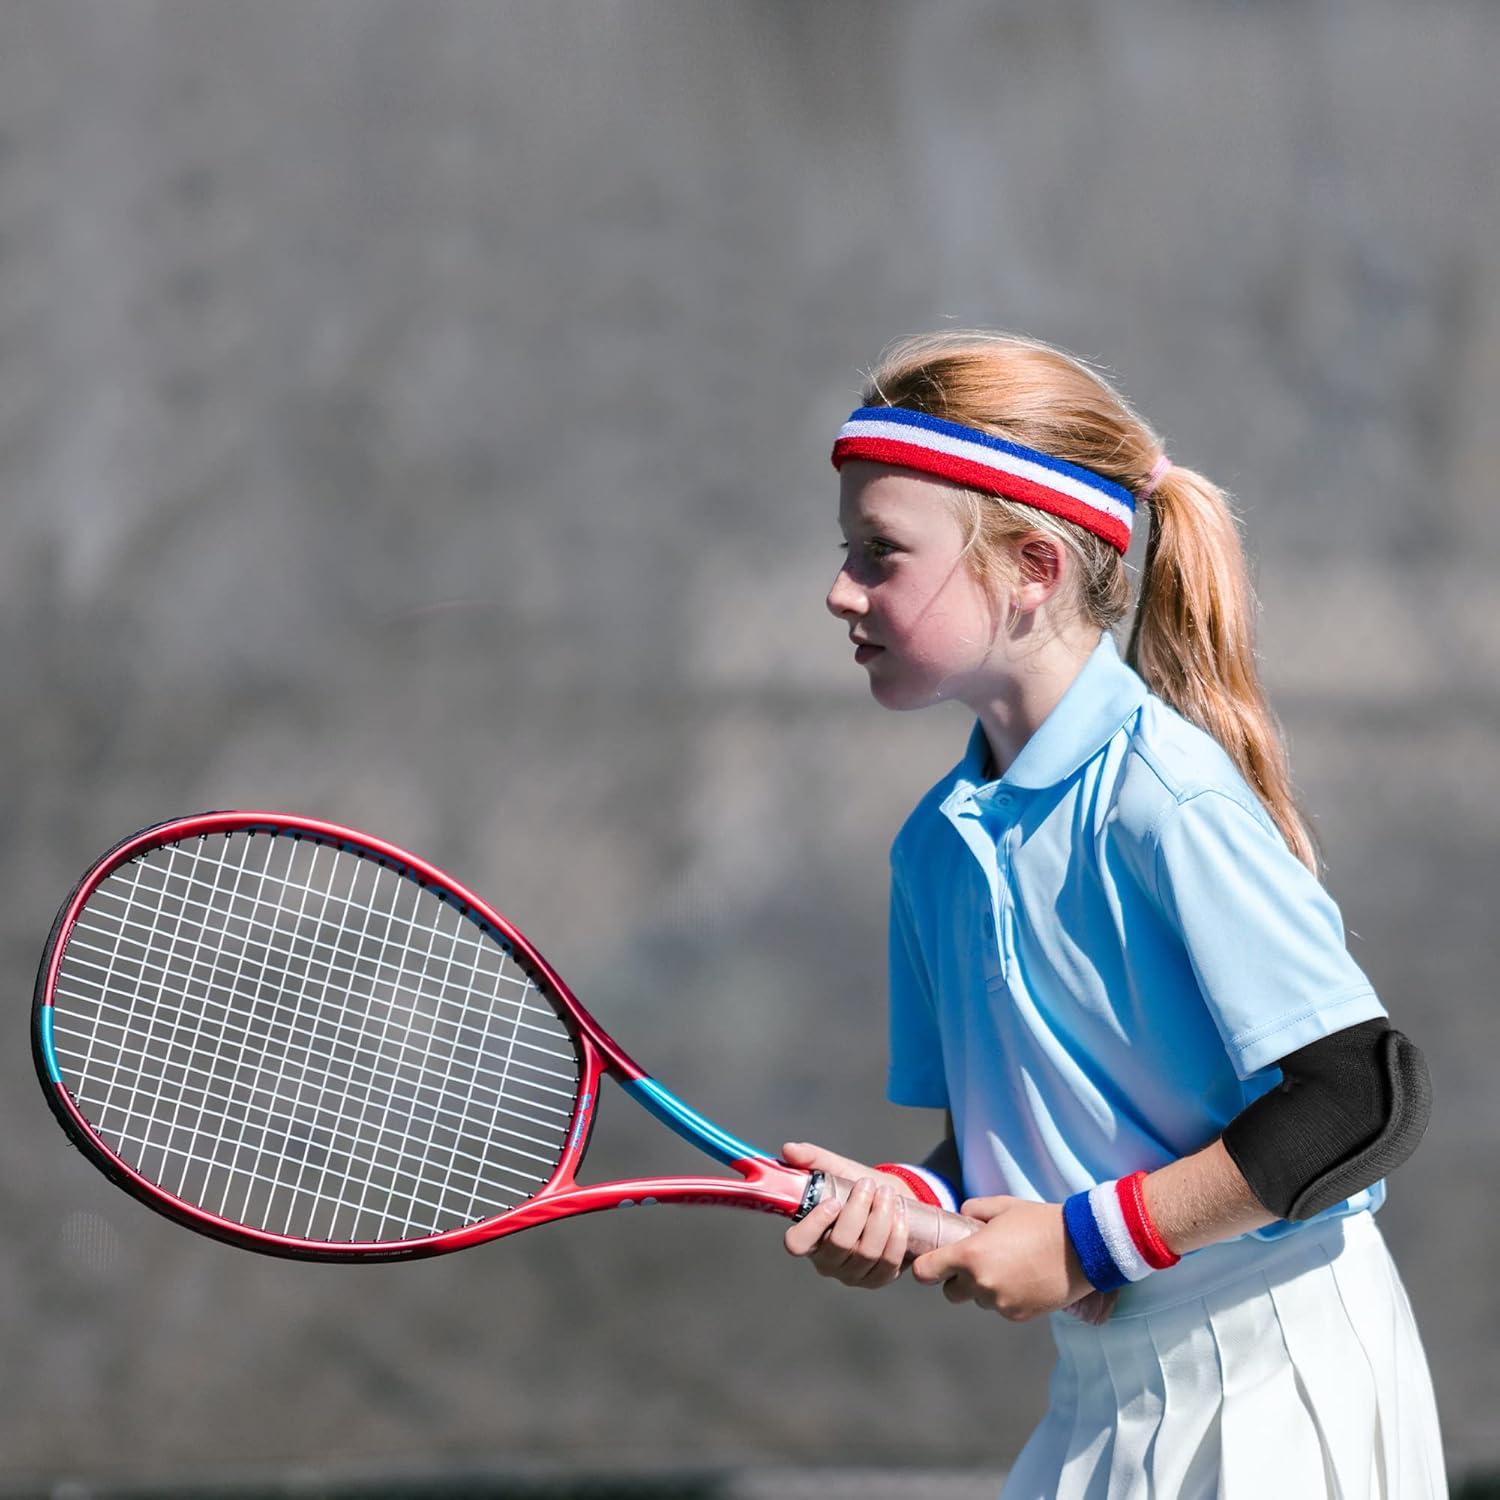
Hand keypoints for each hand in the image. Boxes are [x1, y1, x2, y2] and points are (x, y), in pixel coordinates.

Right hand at [780, 1141, 913, 1289]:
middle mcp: (827, 1260)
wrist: (889, 1200)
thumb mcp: (836, 1170)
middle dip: (858, 1210)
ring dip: (881, 1219)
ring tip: (887, 1194)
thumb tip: (789, 1149)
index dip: (814, 1225)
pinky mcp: (877, 1278)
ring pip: (866, 1253)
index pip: (797, 1243)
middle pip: (839, 1244)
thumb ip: (812, 1158)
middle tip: (869, 1185)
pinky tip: (899, 1214)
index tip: (833, 1201)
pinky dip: (897, 1236)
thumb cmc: (856, 1188)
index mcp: (809, 1236)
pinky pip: (889, 1264)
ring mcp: (852, 1273)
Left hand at [910, 1194, 1115, 1322]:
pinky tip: (1024, 1279)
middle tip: (977, 1262)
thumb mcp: (1001, 1206)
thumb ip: (972, 1210)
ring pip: (978, 1301)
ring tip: (1009, 1267)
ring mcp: (1000, 1304)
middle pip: (951, 1293)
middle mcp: (981, 1284)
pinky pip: (1001, 1308)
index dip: (926, 1266)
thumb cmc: (1040, 1222)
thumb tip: (961, 1218)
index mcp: (970, 1255)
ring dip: (984, 1289)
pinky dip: (1006, 1298)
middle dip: (958, 1279)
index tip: (933, 1262)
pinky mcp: (1018, 1316)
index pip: (926, 1271)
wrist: (1082, 1248)